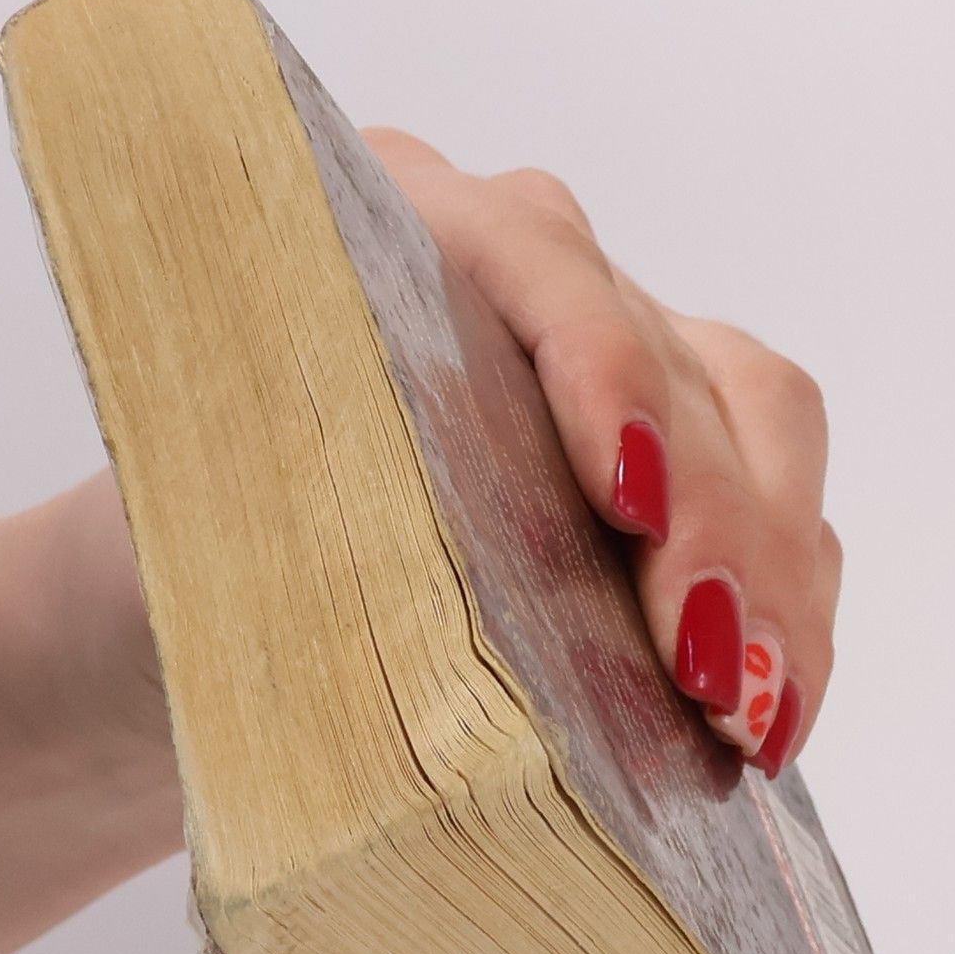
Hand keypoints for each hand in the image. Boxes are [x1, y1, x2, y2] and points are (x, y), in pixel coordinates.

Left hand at [45, 130, 840, 784]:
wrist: (175, 637)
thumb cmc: (168, 576)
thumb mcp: (190, 541)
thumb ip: (291, 530)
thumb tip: (419, 594)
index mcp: (388, 230)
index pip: (532, 267)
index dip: (603, 374)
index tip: (628, 502)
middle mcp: (522, 270)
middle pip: (677, 366)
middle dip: (720, 529)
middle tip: (720, 676)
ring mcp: (611, 358)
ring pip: (756, 434)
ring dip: (780, 583)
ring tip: (762, 723)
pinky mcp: (669, 455)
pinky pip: (769, 507)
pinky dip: (786, 611)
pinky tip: (771, 714)